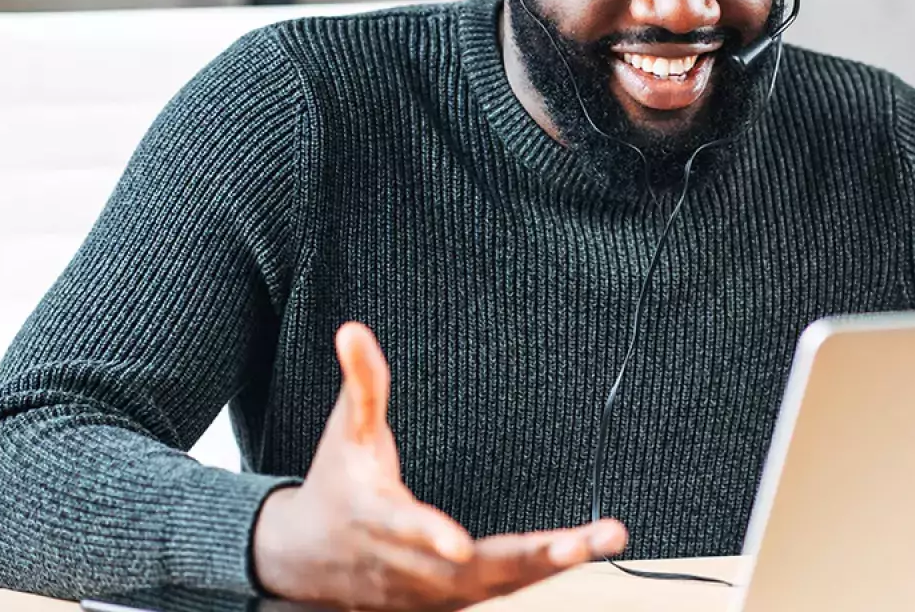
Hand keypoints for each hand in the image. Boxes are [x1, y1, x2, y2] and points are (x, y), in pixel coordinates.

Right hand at [252, 322, 627, 611]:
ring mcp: (429, 591)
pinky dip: (543, 571)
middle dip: (531, 558)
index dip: (429, 537)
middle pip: (471, 572)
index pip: (403, 529)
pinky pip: (502, 588)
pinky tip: (584, 548)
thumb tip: (353, 329)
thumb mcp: (345, 433)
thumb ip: (361, 384)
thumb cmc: (338, 485)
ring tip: (605, 536)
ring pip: (496, 584)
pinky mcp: (450, 601)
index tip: (457, 545)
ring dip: (552, 564)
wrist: (308, 558)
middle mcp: (406, 565)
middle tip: (583, 541)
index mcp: (375, 518)